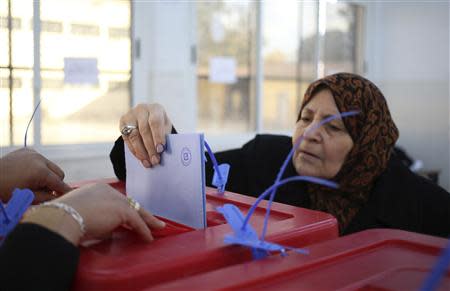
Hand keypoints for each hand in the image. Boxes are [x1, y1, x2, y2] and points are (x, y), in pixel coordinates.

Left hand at [0, 148, 70, 202]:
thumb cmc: (4, 191)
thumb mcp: (28, 197)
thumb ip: (47, 197)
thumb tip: (58, 197)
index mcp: (40, 172)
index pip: (60, 183)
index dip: (66, 191)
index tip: (72, 196)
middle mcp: (39, 159)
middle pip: (59, 173)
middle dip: (55, 183)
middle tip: (46, 192)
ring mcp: (33, 153)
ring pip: (50, 166)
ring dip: (47, 174)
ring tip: (34, 183)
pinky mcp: (27, 150)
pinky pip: (40, 160)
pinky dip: (38, 167)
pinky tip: (28, 173)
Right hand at [24, 183, 165, 245]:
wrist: (64, 217)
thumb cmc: (66, 218)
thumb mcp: (82, 214)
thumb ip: (97, 218)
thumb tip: (107, 229)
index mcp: (98, 189)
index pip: (116, 199)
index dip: (125, 208)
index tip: (131, 215)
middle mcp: (109, 191)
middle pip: (130, 202)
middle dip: (141, 211)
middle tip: (151, 219)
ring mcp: (116, 199)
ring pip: (137, 210)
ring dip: (148, 220)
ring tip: (157, 227)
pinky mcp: (122, 210)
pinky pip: (137, 222)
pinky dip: (144, 230)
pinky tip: (149, 238)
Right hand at [119, 103, 172, 167]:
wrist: (147, 117)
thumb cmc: (160, 124)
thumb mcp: (165, 127)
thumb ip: (165, 136)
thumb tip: (162, 153)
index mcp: (155, 109)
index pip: (155, 122)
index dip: (158, 136)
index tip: (161, 150)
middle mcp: (142, 110)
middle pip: (144, 130)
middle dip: (150, 148)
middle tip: (155, 160)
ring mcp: (130, 116)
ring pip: (134, 136)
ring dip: (141, 152)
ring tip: (148, 162)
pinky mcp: (122, 123)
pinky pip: (128, 140)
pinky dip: (135, 151)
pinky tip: (141, 159)